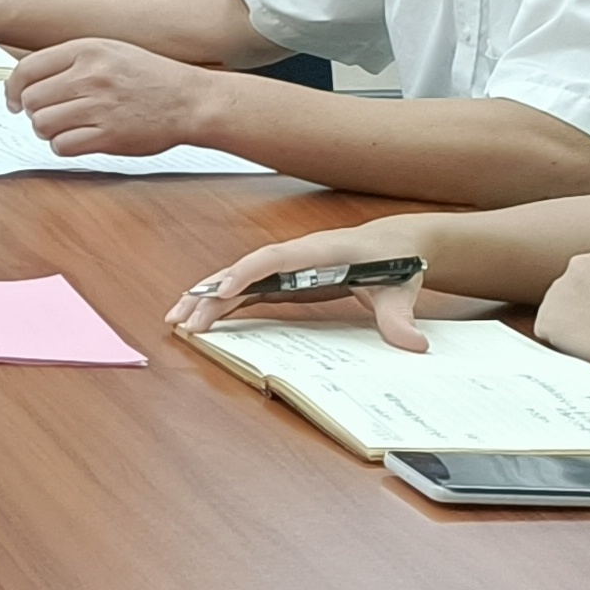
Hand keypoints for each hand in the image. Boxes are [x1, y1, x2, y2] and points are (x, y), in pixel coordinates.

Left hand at [3, 38, 218, 158]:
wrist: (191, 100)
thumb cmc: (151, 77)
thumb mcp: (110, 50)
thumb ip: (70, 59)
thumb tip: (28, 76)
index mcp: (87, 50)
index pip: (26, 69)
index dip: (12, 88)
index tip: (13, 99)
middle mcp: (90, 75)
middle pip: (31, 100)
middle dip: (33, 112)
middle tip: (47, 115)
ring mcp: (99, 106)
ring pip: (42, 124)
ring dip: (47, 131)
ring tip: (65, 127)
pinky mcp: (109, 135)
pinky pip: (62, 146)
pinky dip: (63, 146)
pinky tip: (77, 139)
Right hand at [167, 220, 437, 344]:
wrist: (397, 245)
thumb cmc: (396, 261)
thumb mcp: (401, 289)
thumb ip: (401, 317)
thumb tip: (413, 344)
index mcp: (319, 252)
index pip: (275, 259)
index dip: (247, 273)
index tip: (223, 290)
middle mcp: (294, 256)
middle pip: (243, 270)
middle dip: (210, 293)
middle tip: (183, 319)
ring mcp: (286, 267)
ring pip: (237, 279)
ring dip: (205, 299)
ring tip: (176, 320)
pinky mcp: (285, 280)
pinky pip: (246, 290)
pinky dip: (222, 303)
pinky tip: (202, 319)